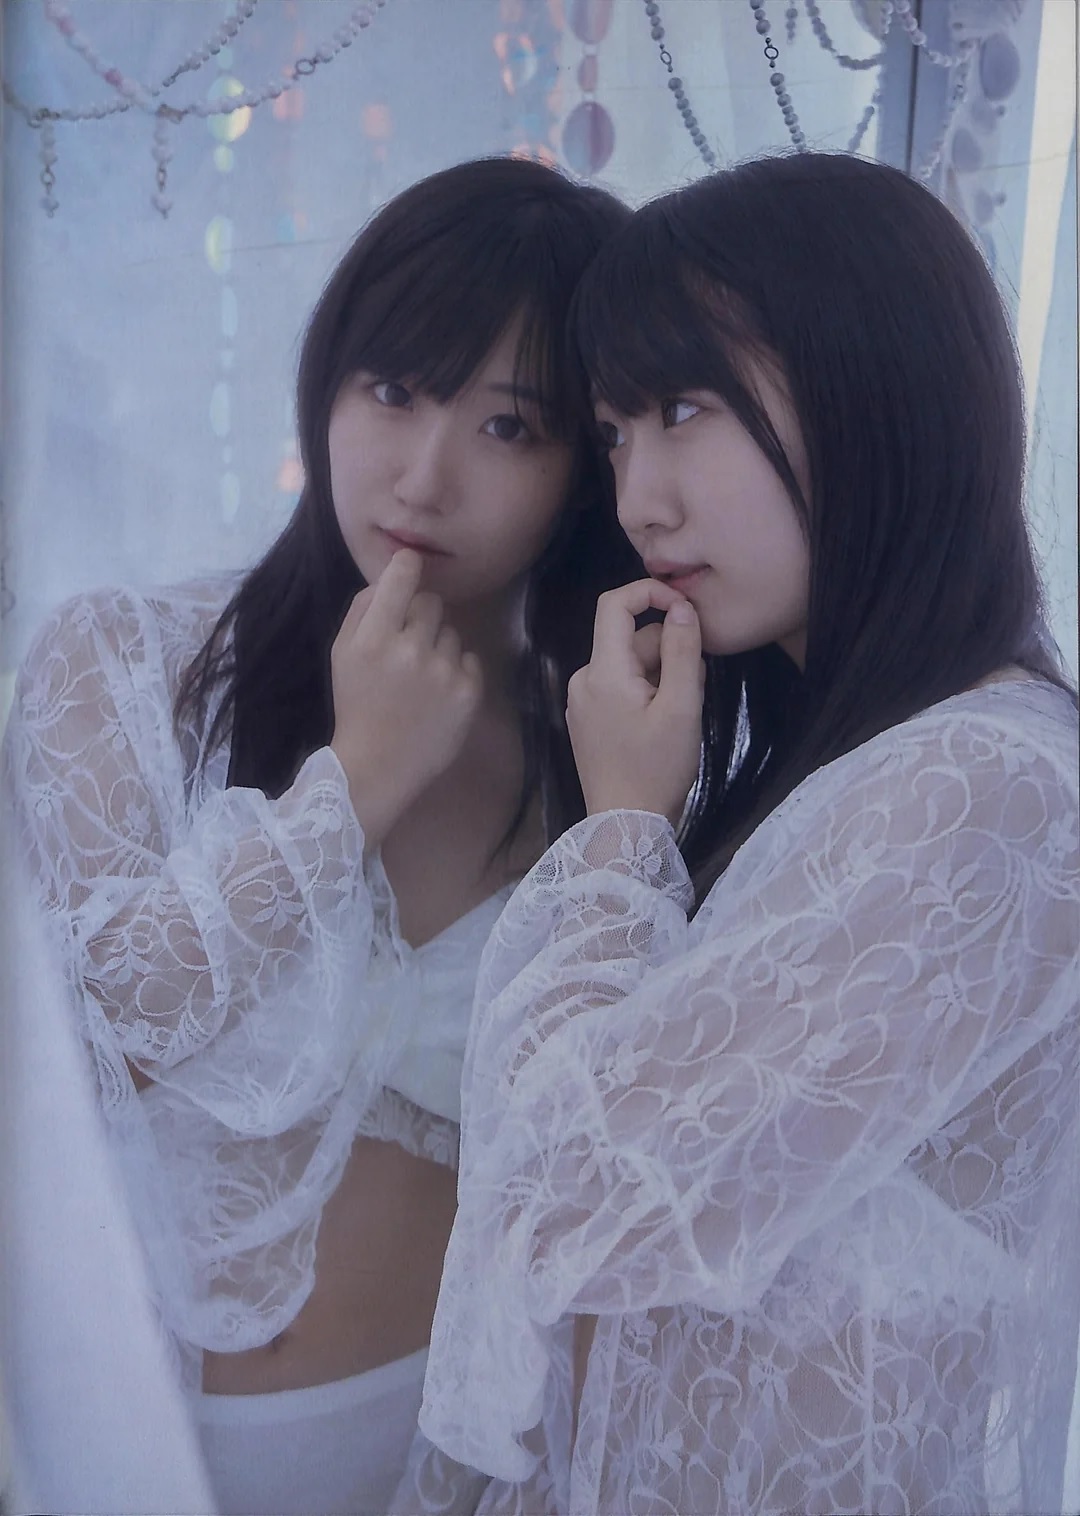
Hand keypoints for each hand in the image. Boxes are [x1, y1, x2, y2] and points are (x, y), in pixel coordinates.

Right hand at [330, 549, 482, 845]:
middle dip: (421, 617)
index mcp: (373, 636)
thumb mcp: (342, 653)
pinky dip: (456, 671)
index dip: (407, 567)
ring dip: (438, 646)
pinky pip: (469, 658)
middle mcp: (410, 648)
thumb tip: (393, 575)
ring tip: (421, 678)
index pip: (402, 576)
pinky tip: (438, 695)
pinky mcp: (469, 690)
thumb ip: (363, 609)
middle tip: (408, 646)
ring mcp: (443, 670)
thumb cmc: (357, 705)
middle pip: (432, 602)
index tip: (409, 569)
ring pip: (452, 631)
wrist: (378, 766)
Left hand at [566, 580, 703, 826]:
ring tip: (683, 711)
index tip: (684, 607)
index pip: (614, 604)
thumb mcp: (681, 707)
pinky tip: (664, 723)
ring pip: (629, 665)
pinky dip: (646, 692)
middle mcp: (583, 680)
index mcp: (601, 672)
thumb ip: (682, 652)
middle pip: (629, 639)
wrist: (625, 826)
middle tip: (696, 685)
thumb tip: (681, 608)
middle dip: (667, 649)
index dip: (650, 592)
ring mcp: (582, 702)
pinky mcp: (588, 721)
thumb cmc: (656, 768)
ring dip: (661, 674)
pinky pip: (620, 688)